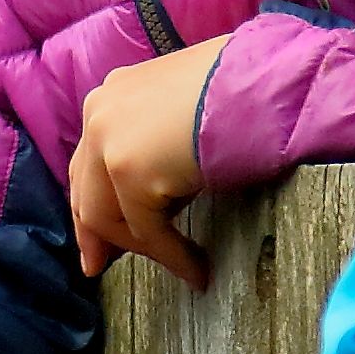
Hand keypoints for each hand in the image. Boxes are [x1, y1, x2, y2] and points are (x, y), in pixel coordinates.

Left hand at [66, 46, 222, 285]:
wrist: (268, 82)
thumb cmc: (245, 88)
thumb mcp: (185, 105)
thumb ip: (159, 133)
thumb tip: (159, 181)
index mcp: (111, 95)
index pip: (87, 162)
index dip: (90, 203)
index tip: (94, 239)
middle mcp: (100, 114)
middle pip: (86, 192)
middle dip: (96, 235)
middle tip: (101, 266)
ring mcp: (110, 141)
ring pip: (110, 219)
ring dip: (145, 249)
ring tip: (181, 267)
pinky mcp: (131, 171)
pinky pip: (148, 231)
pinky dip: (173, 257)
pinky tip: (198, 271)